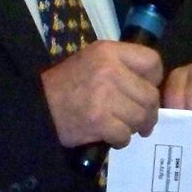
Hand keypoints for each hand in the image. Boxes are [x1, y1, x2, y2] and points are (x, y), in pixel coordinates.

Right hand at [41, 40, 162, 148]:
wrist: (38, 106)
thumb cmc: (67, 83)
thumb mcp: (94, 60)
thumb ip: (122, 65)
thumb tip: (152, 84)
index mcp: (109, 52)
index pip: (152, 62)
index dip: (153, 80)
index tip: (144, 90)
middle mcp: (109, 70)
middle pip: (150, 96)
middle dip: (148, 112)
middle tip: (141, 120)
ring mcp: (104, 96)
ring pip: (140, 117)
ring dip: (133, 127)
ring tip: (121, 127)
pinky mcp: (98, 120)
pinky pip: (124, 134)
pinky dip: (120, 140)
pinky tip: (110, 136)